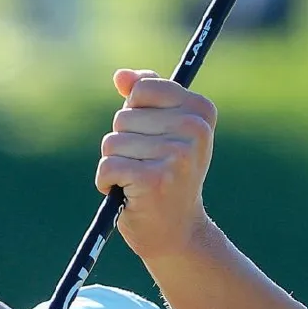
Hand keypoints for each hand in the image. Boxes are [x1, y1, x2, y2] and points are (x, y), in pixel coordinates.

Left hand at [95, 69, 215, 262]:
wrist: (178, 232)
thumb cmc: (169, 179)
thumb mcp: (164, 132)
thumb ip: (145, 98)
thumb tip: (121, 76)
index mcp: (201, 111)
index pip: (144, 89)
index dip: (135, 114)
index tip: (152, 138)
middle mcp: (194, 130)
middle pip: (124, 116)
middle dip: (123, 143)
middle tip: (146, 167)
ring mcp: (176, 155)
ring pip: (113, 141)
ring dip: (115, 164)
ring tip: (137, 182)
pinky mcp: (153, 179)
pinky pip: (107, 165)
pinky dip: (106, 182)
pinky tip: (127, 193)